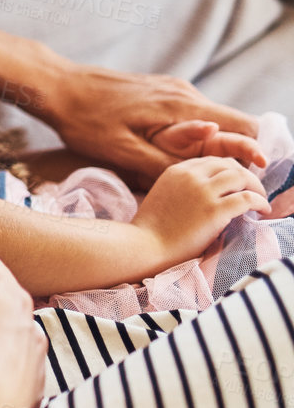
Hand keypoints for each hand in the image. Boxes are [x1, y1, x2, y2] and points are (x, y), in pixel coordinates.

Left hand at [32, 61, 260, 189]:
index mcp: (183, 106)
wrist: (57, 87)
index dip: (254, 151)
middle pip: (233, 123)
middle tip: (221, 182)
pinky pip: (189, 115)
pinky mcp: (159, 91)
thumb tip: (207, 174)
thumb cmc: (85, 121)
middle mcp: (185, 93)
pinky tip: (171, 153)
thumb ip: (167, 161)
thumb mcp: (123, 151)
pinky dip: (191, 135)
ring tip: (196, 173)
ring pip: (211, 120)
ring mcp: (172, 89)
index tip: (249, 176)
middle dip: (234, 153)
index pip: (245, 124)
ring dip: (210, 145)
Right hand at [130, 156, 269, 267]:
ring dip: (256, 187)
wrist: (144, 246)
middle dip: (245, 176)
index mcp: (176, 170)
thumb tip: (208, 192)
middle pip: (229, 165)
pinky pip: (247, 199)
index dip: (228, 171)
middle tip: (253, 191)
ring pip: (241, 176)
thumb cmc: (151, 229)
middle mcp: (190, 176)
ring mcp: (203, 192)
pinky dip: (260, 202)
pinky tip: (263, 210)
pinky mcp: (214, 211)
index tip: (236, 185)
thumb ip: (183, 187)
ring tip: (261, 200)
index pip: (212, 161)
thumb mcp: (163, 195)